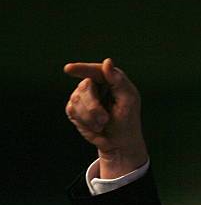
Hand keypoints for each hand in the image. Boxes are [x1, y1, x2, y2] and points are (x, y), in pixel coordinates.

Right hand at [65, 58, 148, 178]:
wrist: (118, 142)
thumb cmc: (127, 121)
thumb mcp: (128, 101)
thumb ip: (119, 81)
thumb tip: (107, 62)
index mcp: (111, 79)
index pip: (96, 70)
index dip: (82, 69)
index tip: (68, 69)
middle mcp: (95, 84)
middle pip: (85, 87)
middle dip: (93, 106)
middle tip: (105, 119)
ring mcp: (82, 95)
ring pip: (76, 99)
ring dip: (90, 116)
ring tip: (103, 124)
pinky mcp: (74, 108)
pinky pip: (72, 110)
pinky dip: (85, 121)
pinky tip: (95, 126)